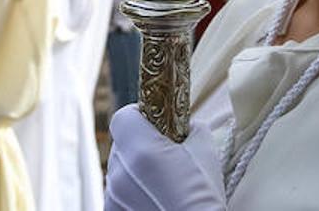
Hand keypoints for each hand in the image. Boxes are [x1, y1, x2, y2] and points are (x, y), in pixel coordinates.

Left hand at [105, 104, 226, 210]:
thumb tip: (185, 126)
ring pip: (119, 171)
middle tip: (165, 156)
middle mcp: (120, 171)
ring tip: (162, 186)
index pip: (123, 117)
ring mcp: (113, 196)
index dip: (139, 116)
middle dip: (140, 146)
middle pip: (122, 145)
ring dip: (135, 172)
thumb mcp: (205, 151)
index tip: (156, 123)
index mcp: (141, 149)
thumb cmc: (204, 197)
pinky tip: (154, 202)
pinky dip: (132, 194)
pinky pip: (118, 195)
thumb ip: (190, 129)